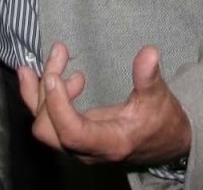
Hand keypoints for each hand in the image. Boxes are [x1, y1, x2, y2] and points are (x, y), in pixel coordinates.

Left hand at [16, 42, 190, 166]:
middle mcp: (87, 149)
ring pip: (43, 126)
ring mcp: (77, 144)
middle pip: (48, 130)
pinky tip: (49, 74)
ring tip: (51, 58)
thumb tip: (149, 53)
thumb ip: (149, 78)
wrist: (165, 142)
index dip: (59, 107)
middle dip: (45, 91)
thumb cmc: (162, 122)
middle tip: (59, 53)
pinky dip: (42, 97)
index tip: (54, 76)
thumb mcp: (159, 98)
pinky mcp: (73, 135)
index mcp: (109, 143)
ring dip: (38, 92)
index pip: (72, 133)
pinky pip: (48, 121)